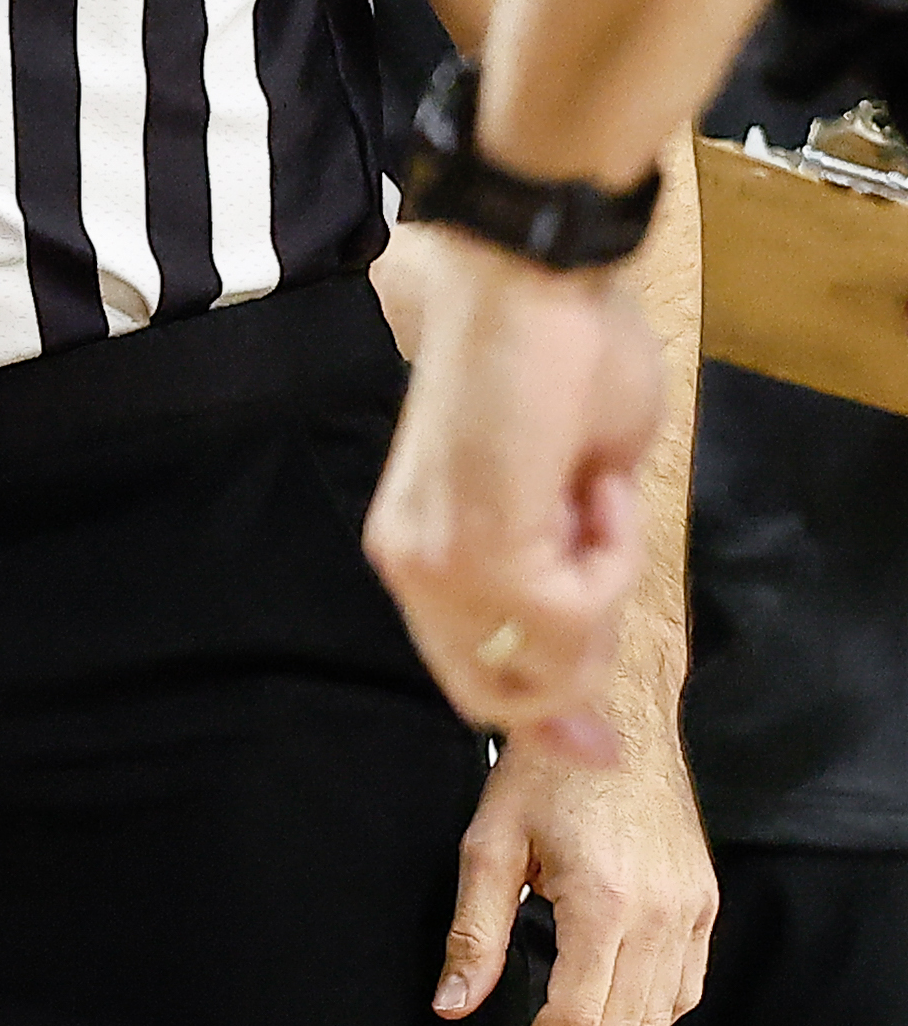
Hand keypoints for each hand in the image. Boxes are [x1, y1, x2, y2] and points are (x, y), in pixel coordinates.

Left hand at [367, 223, 665, 738]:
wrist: (537, 280)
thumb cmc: (562, 362)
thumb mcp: (578, 497)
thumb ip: (575, 592)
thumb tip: (594, 687)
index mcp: (419, 548)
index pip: (468, 679)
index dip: (542, 718)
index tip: (600, 744)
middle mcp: (409, 564)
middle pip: (497, 698)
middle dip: (582, 663)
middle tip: (610, 544)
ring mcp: (434, 562)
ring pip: (546, 666)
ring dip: (607, 594)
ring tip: (595, 492)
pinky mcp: (477, 550)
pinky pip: (575, 617)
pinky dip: (617, 562)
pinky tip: (597, 486)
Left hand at [440, 720, 714, 1025]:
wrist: (613, 707)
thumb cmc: (545, 765)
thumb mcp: (487, 841)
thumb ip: (473, 931)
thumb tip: (453, 1004)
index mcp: (607, 899)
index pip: (577, 1016)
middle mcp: (662, 914)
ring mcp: (692, 911)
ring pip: (660, 1018)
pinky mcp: (703, 903)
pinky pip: (686, 988)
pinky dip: (648, 1020)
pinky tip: (609, 1025)